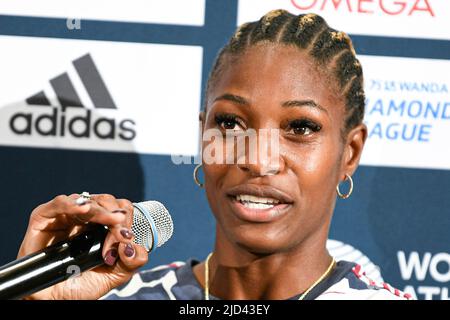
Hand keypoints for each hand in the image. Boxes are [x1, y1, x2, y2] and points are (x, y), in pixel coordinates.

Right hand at [17, 194, 147, 299]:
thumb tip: (133, 246)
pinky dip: (72, 204)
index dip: (127, 221)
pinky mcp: (44, 218)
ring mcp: (65, 216)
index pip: (121, 210)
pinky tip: (83, 209)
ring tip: (111, 220)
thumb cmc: (81, 286)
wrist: (53, 300)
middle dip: (116, 217)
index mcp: (103, 226)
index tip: (127, 240)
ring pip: (87, 201)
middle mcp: (85, 218)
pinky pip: (58, 203)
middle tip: (119, 236)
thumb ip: (132, 261)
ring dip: (102, 210)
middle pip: (107, 201)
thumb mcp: (114, 275)